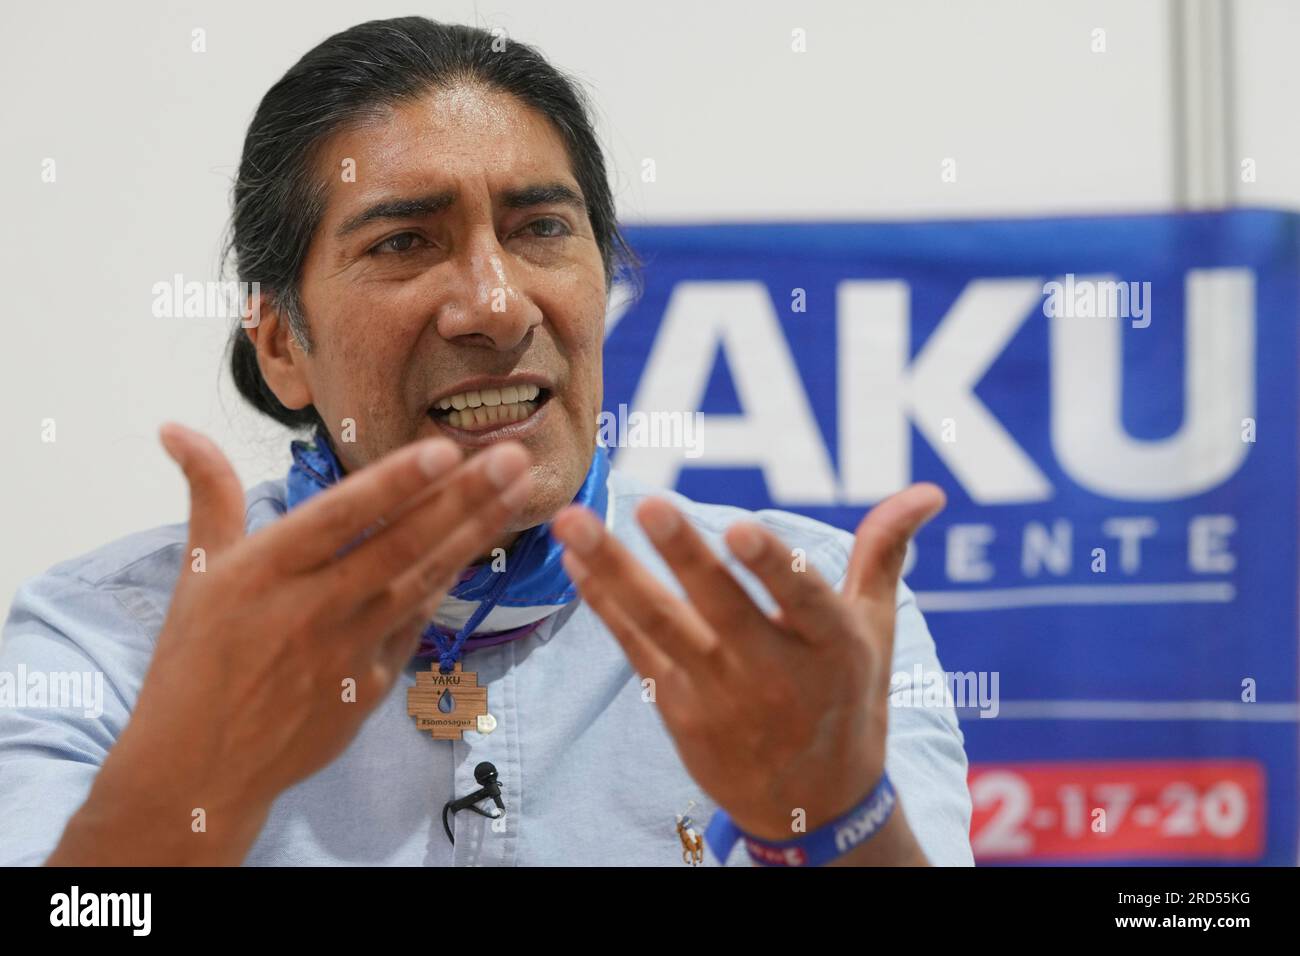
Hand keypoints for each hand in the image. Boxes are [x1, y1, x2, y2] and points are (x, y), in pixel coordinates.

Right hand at [50, 423, 531, 863]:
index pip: (340, 517)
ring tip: (518, 492)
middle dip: (462, 498)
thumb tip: (176, 428)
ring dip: (474, 533)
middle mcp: (313, 607)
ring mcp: (348, 650)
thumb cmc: (194, 661)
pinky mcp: (372, 685)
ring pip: (422, 580)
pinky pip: (417, 623)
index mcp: (266, 571)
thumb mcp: (198, 573)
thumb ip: (210, 494)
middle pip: (399, 545)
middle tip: (513, 458)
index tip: (444, 450)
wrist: (201, 769)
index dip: (394, 483)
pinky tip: (480, 546)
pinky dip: (448, 583)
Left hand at [550, 484, 944, 846]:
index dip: (773, 566)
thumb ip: (884, 553)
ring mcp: (718, 695)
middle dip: (688, 558)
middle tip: (652, 506)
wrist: (812, 808)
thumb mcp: (874, 630)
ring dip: (615, 571)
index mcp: (831, 648)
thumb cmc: (848, 701)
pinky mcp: (676, 709)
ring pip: (661, 626)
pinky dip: (604, 603)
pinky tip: (574, 560)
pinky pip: (634, 649)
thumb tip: (929, 491)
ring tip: (574, 522)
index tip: (739, 525)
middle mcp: (774, 675)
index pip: (802, 602)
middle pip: (724, 611)